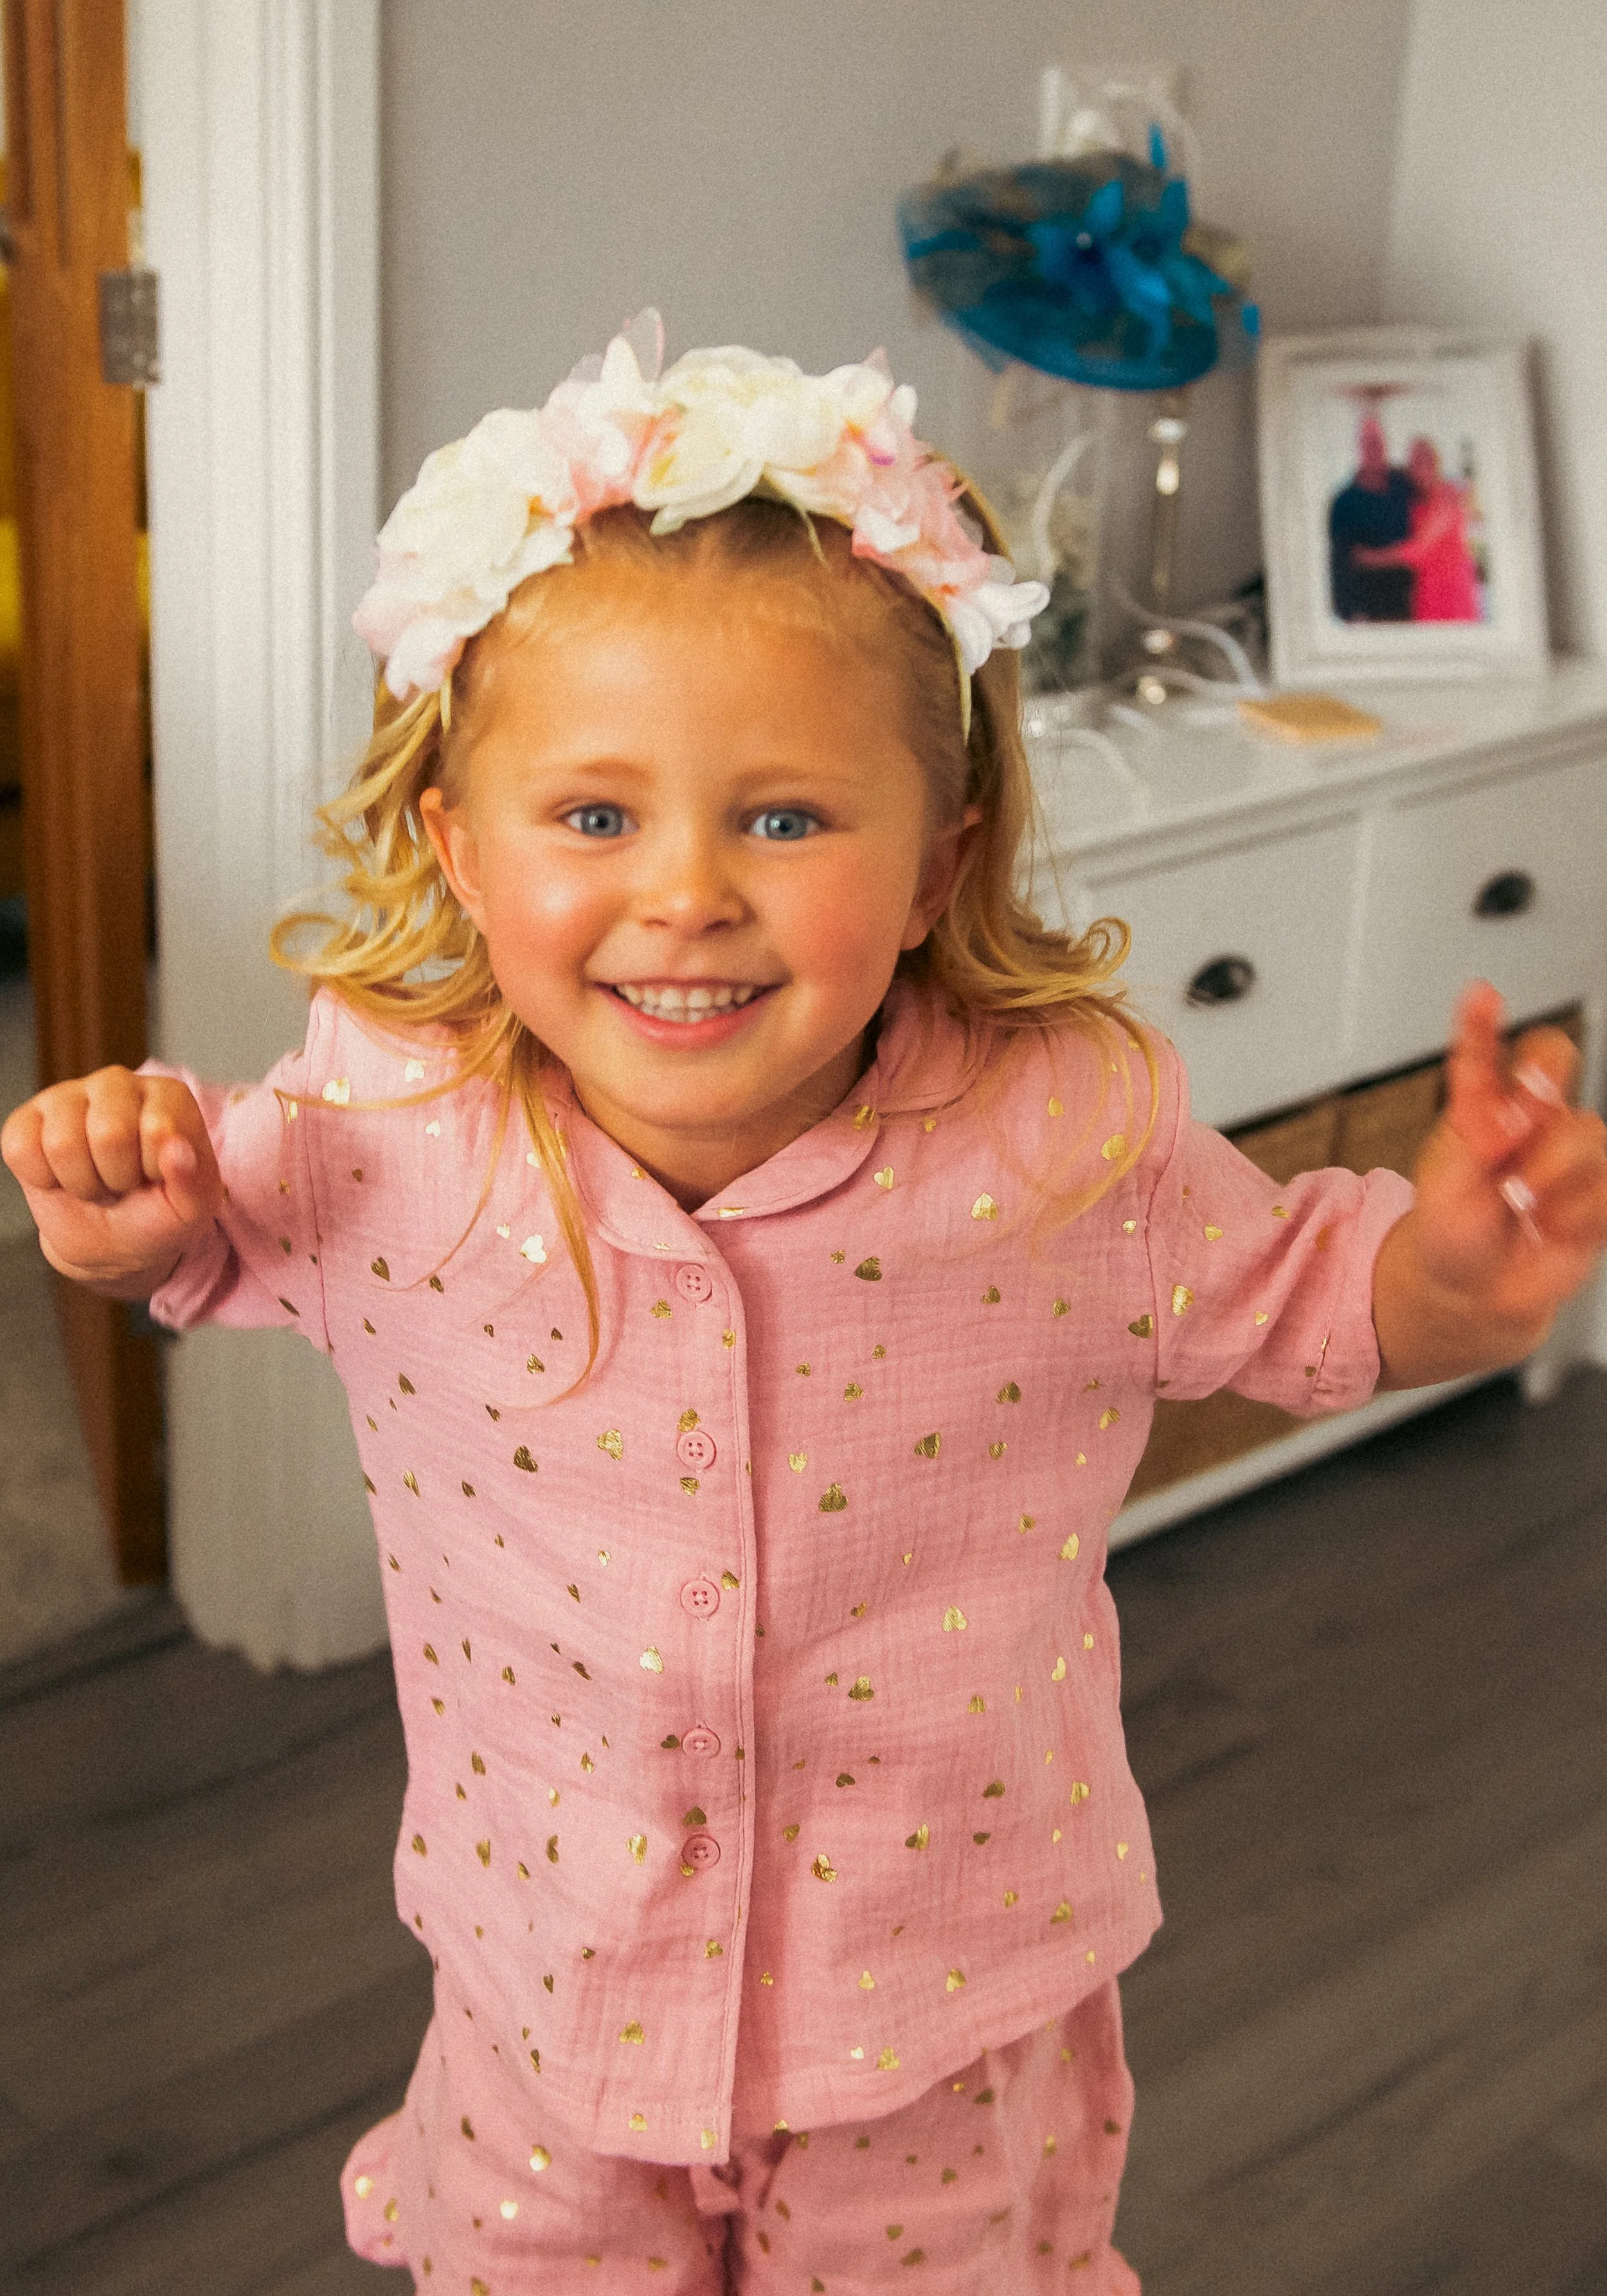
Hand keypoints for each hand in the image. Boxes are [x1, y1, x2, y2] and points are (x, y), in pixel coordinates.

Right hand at [1, 1068, 223, 1298]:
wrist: (113, 1241)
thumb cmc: (158, 1215)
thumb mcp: (191, 1211)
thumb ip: (193, 1182)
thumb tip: (176, 1149)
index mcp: (168, 1096)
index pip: (156, 1131)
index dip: (152, 1172)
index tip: (156, 1178)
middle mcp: (118, 1083)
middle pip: (108, 1134)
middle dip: (116, 1180)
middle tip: (123, 1185)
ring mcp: (68, 1095)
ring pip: (62, 1144)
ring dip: (81, 1183)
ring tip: (96, 1182)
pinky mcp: (28, 1118)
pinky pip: (22, 1148)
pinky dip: (42, 1179)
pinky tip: (62, 1178)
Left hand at [1374, 983, 1606, 1385]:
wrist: (1475, 1291)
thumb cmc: (1453, 1232)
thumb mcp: (1444, 1181)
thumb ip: (1473, 1139)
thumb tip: (1509, 1114)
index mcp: (1483, 1108)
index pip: (1486, 1054)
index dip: (1482, 1024)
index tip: (1479, 995)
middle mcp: (1531, 1119)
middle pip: (1557, 1062)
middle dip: (1543, 1080)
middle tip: (1515, 1123)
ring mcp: (1569, 1152)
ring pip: (1586, 1133)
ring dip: (1550, 1174)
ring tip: (1521, 1206)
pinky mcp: (1598, 1192)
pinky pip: (1605, 1188)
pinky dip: (1574, 1213)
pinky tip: (1548, 1228)